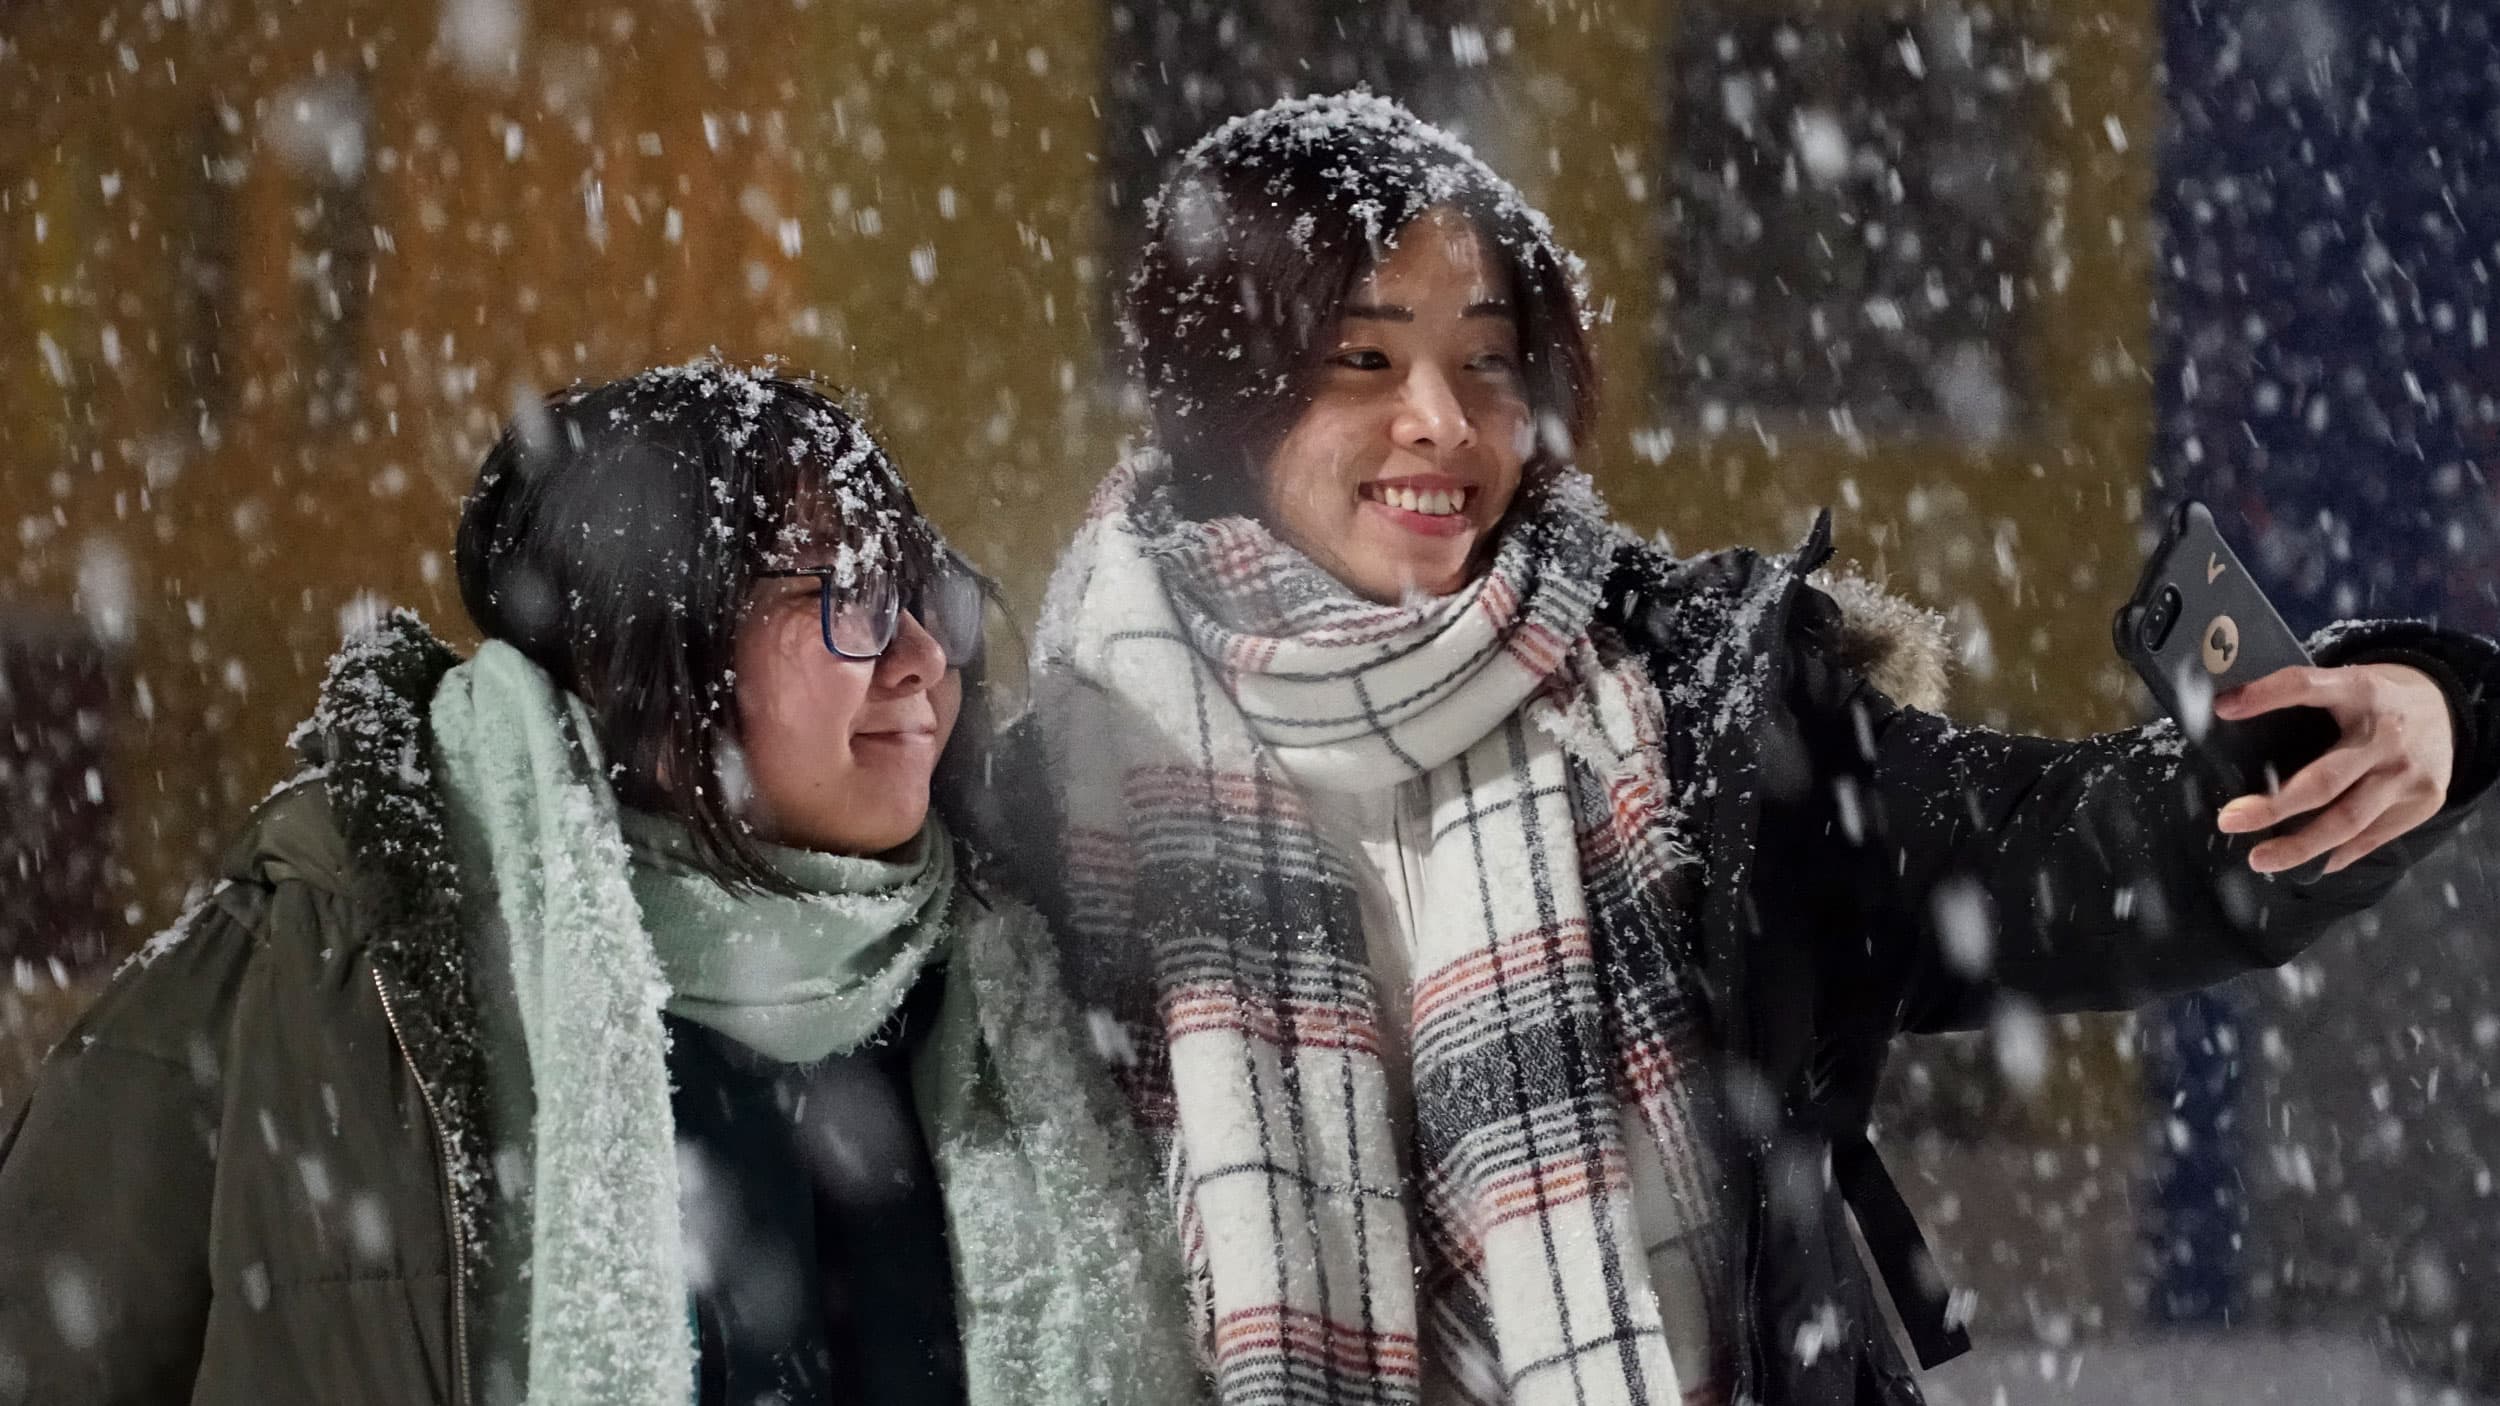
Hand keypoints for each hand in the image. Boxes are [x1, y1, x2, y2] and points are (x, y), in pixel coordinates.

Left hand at [2212, 663, 2453, 873]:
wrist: (2447, 711)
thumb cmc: (2375, 701)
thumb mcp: (2346, 684)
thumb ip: (2303, 697)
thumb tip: (2229, 714)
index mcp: (2359, 691)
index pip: (2307, 686)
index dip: (2266, 695)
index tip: (2224, 708)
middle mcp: (2385, 735)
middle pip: (2325, 780)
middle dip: (2273, 807)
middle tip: (2229, 820)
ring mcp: (2406, 773)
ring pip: (2348, 820)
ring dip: (2300, 846)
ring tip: (2259, 859)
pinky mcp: (2423, 801)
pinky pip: (2372, 837)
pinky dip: (2338, 853)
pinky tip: (2308, 863)